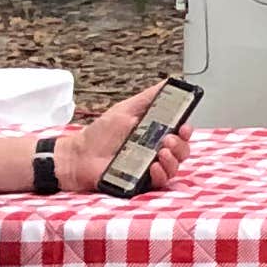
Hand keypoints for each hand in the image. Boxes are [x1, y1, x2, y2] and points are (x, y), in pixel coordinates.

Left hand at [57, 88, 186, 195]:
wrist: (80, 155)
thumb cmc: (100, 134)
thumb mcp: (126, 110)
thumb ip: (149, 98)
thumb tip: (168, 83)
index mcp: (154, 133)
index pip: (180, 133)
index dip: (186, 130)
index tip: (183, 127)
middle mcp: (155, 150)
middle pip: (182, 150)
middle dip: (180, 144)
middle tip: (167, 139)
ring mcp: (150, 167)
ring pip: (175, 167)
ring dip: (173, 159)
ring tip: (160, 152)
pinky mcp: (143, 182)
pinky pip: (161, 182)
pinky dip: (161, 174)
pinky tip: (153, 166)